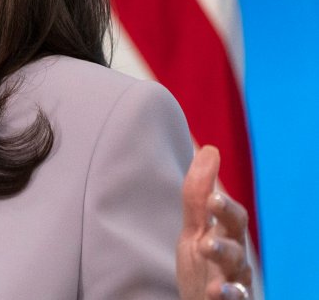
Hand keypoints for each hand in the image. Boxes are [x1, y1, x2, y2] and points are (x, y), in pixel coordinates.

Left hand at [177, 145, 252, 299]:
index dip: (221, 200)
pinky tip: (214, 291)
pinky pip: (235, 297)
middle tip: (214, 200)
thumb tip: (209, 148)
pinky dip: (227, 294)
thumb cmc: (206, 266)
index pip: (229, 212)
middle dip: (228, 214)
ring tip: (207, 245)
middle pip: (237, 231)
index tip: (210, 190)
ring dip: (223, 252)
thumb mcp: (196, 229)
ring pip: (237, 264)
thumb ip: (197, 195)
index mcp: (225, 234)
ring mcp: (234, 279)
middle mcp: (234, 254)